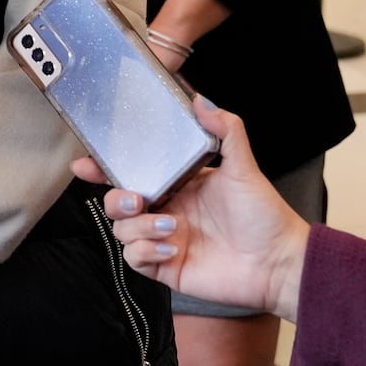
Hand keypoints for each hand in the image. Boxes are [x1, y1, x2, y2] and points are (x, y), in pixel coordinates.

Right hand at [71, 96, 310, 322]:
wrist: (279, 262)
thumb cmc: (264, 214)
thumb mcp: (243, 166)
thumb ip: (225, 130)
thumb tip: (201, 99)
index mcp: (176, 184)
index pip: (130, 172)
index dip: (103, 168)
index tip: (86, 163)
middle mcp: (165, 210)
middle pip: (116, 202)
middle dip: (114, 199)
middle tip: (135, 200)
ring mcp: (163, 239)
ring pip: (121, 231)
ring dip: (138, 227)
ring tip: (171, 226)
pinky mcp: (166, 266)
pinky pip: (135, 258)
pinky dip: (146, 250)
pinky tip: (173, 246)